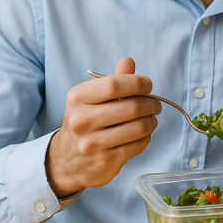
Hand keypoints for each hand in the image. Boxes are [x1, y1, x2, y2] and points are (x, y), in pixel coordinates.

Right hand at [45, 57, 160, 196]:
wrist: (67, 160)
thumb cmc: (86, 122)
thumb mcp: (91, 99)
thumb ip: (112, 80)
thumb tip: (128, 61)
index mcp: (77, 98)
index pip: (114, 85)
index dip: (138, 83)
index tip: (147, 86)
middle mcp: (82, 120)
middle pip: (132, 107)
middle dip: (152, 103)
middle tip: (155, 104)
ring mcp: (92, 143)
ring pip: (139, 127)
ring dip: (152, 121)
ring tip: (150, 119)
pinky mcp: (106, 161)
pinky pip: (139, 144)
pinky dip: (146, 137)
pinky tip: (142, 134)